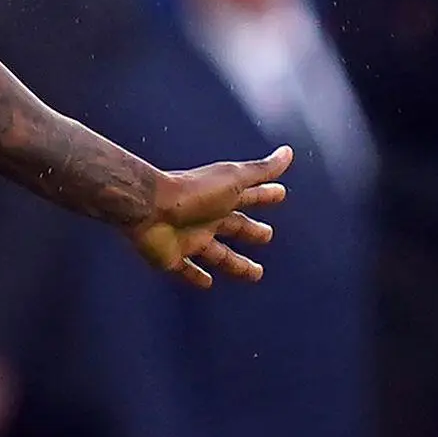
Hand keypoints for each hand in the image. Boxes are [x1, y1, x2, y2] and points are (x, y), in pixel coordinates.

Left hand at [127, 145, 293, 285]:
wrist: (149, 207)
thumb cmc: (193, 192)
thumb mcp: (233, 179)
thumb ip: (260, 170)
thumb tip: (287, 152)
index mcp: (222, 197)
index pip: (249, 196)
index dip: (265, 195)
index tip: (280, 193)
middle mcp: (207, 217)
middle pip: (235, 226)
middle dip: (251, 230)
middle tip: (268, 235)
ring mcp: (189, 238)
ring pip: (219, 254)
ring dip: (237, 263)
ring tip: (256, 273)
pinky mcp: (173, 257)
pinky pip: (187, 270)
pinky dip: (196, 277)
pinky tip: (207, 283)